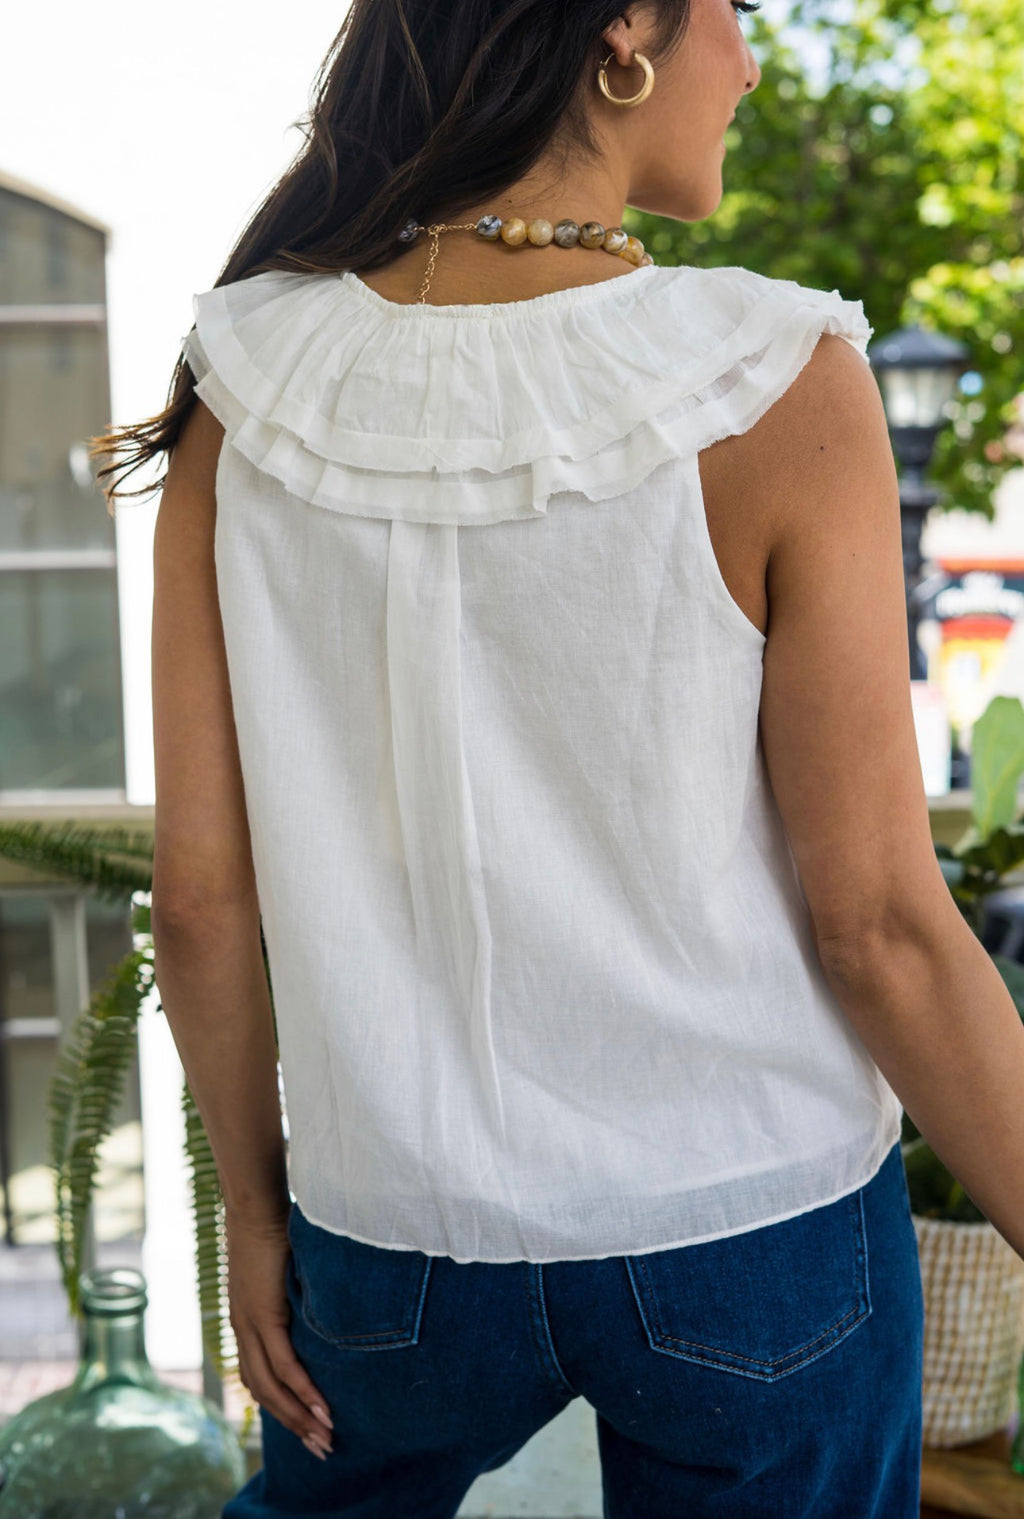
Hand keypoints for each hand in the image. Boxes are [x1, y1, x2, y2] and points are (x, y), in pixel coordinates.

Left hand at [224, 1207, 334, 1460]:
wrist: (255, 1203)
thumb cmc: (274, 1224)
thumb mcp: (283, 1267)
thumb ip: (295, 1287)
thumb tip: (323, 1293)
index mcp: (247, 1322)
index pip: (260, 1379)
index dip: (282, 1406)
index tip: (307, 1426)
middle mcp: (244, 1330)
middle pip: (264, 1393)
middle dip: (293, 1424)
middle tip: (321, 1448)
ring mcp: (251, 1325)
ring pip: (272, 1387)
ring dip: (299, 1416)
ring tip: (326, 1436)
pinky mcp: (264, 1314)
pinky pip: (283, 1363)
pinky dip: (302, 1389)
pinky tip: (320, 1407)